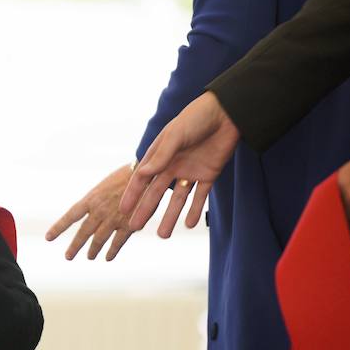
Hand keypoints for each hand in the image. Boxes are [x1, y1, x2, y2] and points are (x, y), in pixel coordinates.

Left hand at [46, 165, 136, 260]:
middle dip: (75, 246)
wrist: (147, 174)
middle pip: (83, 232)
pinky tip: (108, 257)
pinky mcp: (129, 225)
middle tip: (68, 256)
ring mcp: (113, 219)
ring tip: (89, 257)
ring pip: (99, 240)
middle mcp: (99, 211)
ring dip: (93, 250)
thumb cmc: (126, 176)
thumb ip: (96, 200)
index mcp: (91, 198)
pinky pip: (118, 242)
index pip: (70, 216)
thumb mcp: (104, 185)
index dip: (59, 227)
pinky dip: (112, 251)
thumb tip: (90, 212)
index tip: (49, 238)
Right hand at [120, 92, 239, 237]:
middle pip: (156, 192)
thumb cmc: (196, 118)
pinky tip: (188, 224)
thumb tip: (142, 174)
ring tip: (162, 236)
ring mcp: (190, 171)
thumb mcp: (175, 136)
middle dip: (145, 209)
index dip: (132, 194)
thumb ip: (161, 157)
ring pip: (177, 199)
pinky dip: (195, 210)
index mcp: (160, 154)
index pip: (142, 178)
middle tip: (134, 227)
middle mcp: (172, 165)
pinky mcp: (208, 175)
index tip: (122, 210)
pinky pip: (200, 196)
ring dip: (170, 216)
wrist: (227, 114)